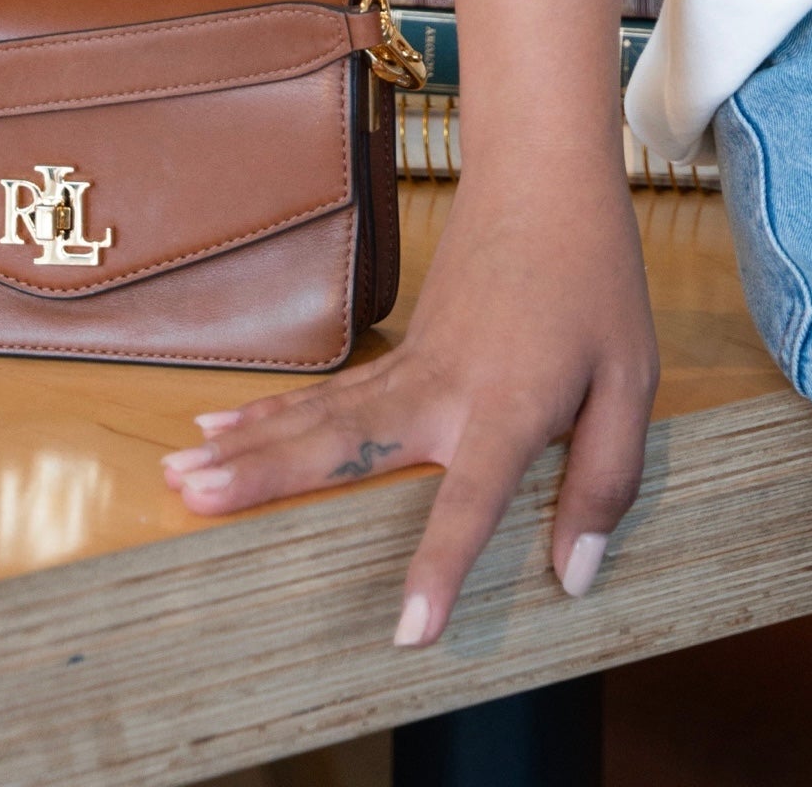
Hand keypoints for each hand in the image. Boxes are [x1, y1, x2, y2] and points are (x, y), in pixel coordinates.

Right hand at [160, 168, 658, 647]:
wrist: (545, 178)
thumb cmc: (594, 282)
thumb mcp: (631, 380)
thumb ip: (604, 479)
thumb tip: (573, 577)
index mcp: (507, 403)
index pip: (473, 498)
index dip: (444, 566)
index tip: (410, 633)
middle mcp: (442, 388)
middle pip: (348, 443)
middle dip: (268, 477)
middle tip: (196, 501)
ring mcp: (410, 366)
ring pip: (317, 416)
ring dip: (247, 448)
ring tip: (179, 478)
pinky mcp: (397, 353)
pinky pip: (326, 396)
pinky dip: (267, 414)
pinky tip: (217, 430)